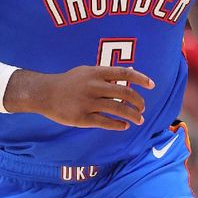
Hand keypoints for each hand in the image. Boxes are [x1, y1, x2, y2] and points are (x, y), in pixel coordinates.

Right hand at [4, 66, 154, 129]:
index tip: (152, 85)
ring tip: (139, 120)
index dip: (140, 78)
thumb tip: (130, 71)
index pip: (124, 73)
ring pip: (118, 109)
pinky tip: (124, 126)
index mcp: (96, 72)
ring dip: (132, 115)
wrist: (45, 93)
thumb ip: (107, 73)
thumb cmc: (69, 82)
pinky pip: (106, 122)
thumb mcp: (87, 71)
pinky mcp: (82, 117)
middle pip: (125, 92)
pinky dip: (118, 125)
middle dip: (138, 101)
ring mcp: (88, 102)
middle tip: (143, 108)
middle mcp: (94, 86)